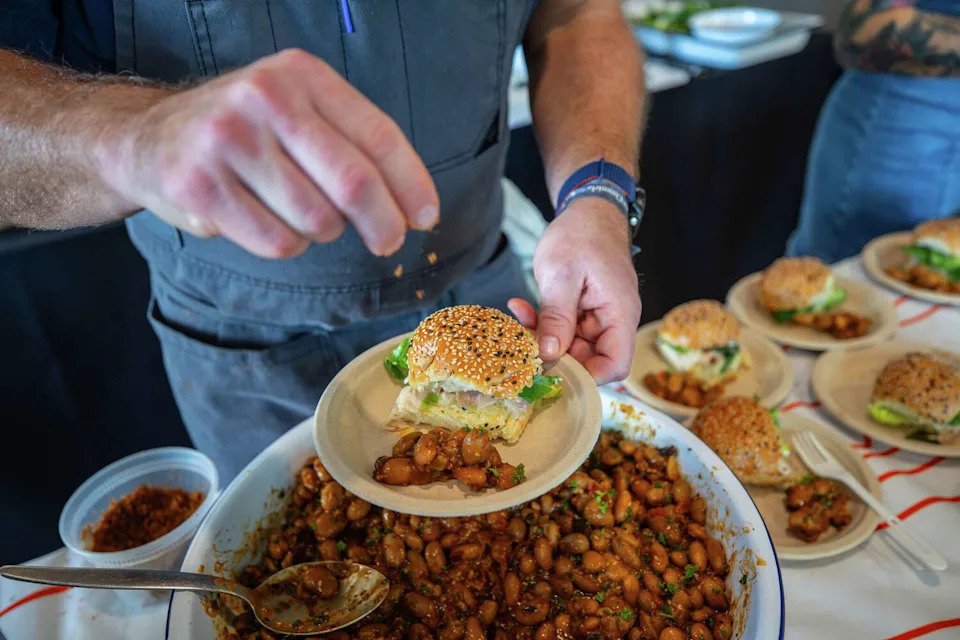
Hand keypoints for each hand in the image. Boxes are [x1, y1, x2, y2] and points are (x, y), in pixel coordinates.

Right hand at [99, 49, 438, 258]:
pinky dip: (285, 244)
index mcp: (300, 74)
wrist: (148, 139)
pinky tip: (263, 220)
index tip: (427, 217)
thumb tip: (413, 208)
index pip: (378, 136)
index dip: (411, 184)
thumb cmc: (245, 132)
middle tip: (389, 242)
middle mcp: (264, 97)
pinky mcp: (199, 186)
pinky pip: (277, 242)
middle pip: (353, 182)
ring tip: (296, 211)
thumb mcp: (296, 110)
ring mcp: (227, 140)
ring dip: (321, 231)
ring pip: (317, 220)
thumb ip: (351, 144)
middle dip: (384, 223)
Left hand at [508, 199, 640, 383]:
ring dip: (542, 338)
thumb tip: (548, 354)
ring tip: (519, 318)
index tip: (553, 372)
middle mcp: (612, 321)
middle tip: (523, 344)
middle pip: (589, 359)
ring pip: (569, 346)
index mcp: (620, 314)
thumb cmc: (582, 234)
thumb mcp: (562, 275)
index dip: (588, 377)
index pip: (615, 365)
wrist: (587, 209)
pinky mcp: (580, 311)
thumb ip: (557, 317)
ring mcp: (596, 316)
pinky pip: (561, 329)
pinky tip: (520, 308)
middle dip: (555, 356)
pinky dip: (540, 323)